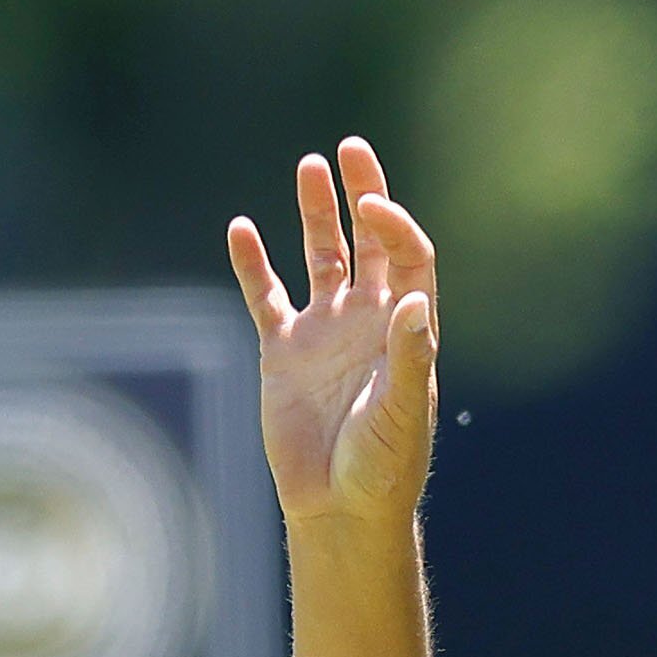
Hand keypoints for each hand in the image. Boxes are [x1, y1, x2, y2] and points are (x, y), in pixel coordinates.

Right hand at [226, 138, 441, 525]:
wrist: (338, 506)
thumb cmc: (383, 465)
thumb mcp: (403, 412)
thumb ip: (410, 357)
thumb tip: (415, 302)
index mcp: (407, 328)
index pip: (408, 258)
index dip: (395, 225)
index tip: (374, 206)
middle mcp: (368, 320)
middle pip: (370, 243)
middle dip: (363, 196)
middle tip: (351, 150)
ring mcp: (324, 332)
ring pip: (321, 258)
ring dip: (316, 214)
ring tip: (308, 167)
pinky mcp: (283, 351)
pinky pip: (265, 296)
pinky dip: (253, 264)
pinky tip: (241, 229)